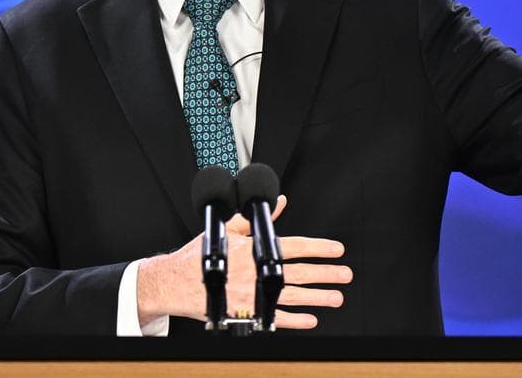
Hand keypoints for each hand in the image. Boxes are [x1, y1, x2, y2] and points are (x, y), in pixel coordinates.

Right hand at [137, 195, 351, 328]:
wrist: (176, 283)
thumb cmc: (201, 256)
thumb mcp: (227, 229)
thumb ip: (255, 218)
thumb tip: (279, 202)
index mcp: (255, 249)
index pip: (295, 246)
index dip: (319, 247)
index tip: (337, 249)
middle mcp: (257, 272)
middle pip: (300, 272)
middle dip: (326, 274)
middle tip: (345, 275)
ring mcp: (253, 294)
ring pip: (293, 296)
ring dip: (318, 297)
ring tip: (336, 298)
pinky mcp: (247, 313)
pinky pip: (276, 318)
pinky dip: (295, 320)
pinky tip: (311, 320)